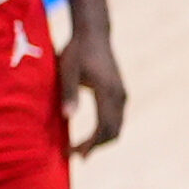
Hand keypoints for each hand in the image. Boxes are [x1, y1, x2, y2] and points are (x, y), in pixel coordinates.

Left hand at [56, 26, 126, 156]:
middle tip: (75, 155)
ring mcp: (121, 93)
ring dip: (101, 140)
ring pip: (117, 126)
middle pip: (114, 131)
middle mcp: (119, 94)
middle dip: (96, 146)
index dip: (89, 144)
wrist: (94, 33)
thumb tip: (68, 117)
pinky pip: (117, 118)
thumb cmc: (77, 51)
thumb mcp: (67, 71)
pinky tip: (92, 133)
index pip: (103, 127)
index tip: (73, 154)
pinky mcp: (120, 91)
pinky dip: (106, 130)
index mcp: (107, 90)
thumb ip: (69, 93)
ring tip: (81, 147)